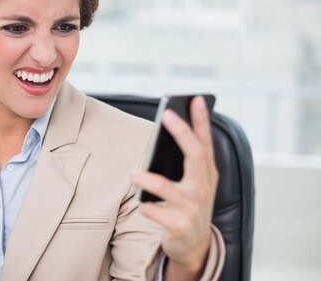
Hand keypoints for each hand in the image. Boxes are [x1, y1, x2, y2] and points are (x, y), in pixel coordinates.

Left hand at [132, 96, 218, 278]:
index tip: (196, 99)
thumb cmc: (189, 204)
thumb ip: (186, 160)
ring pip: (168, 187)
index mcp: (207, 173)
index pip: (205, 142)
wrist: (194, 245)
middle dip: (182, 133)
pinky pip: (156, 211)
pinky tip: (142, 204)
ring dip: (148, 179)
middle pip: (195, 155)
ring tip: (134, 174)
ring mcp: (192, 207)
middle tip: (167, 115)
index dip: (202, 120)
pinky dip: (147, 207)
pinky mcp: (179, 225)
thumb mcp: (195, 182)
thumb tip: (168, 129)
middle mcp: (203, 187)